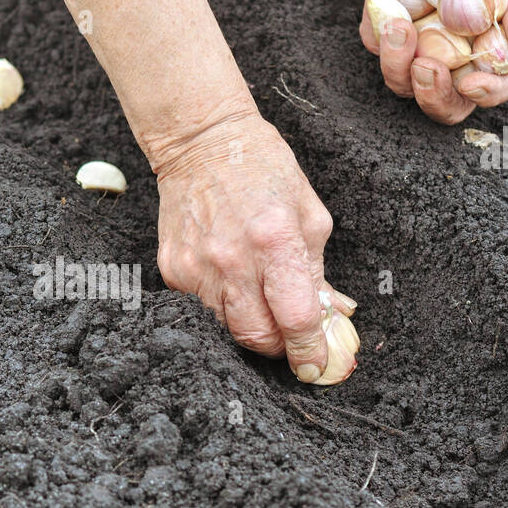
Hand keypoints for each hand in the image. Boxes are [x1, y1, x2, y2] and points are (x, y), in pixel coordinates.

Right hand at [150, 112, 356, 382]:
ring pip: (227, 329)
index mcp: (274, 240)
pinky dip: (223, 306)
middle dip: (280, 346)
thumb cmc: (262, 169)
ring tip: (261, 300)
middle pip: (257, 336)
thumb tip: (335, 316)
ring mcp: (196, 268)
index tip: (316, 365)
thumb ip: (319, 271)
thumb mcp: (308, 214)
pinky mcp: (172, 271)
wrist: (200, 142)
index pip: (296, 317)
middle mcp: (231, 260)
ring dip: (251, 326)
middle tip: (292, 338)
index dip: (310, 349)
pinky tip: (232, 279)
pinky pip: (202, 310)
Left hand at [359, 0, 507, 123]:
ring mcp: (419, 45)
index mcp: (494, 53)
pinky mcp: (387, 25)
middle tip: (427, 67)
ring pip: (398, 80)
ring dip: (395, 60)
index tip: (471, 83)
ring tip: (399, 25)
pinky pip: (371, 39)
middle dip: (431, 95)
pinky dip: (377, 15)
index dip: (486, 95)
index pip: (495, 89)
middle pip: (441, 104)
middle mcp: (455, 58)